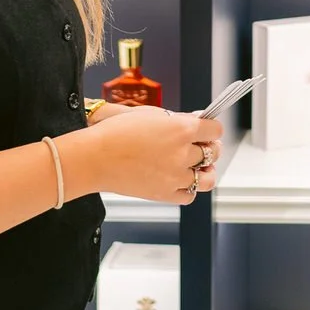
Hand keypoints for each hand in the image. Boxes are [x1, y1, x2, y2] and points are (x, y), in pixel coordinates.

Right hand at [79, 106, 223, 203]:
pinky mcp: (165, 194)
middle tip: (201, 145)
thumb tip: (196, 121)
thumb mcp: (150, 114)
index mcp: (182, 129)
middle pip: (213, 152)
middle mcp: (183, 153)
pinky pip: (189, 195)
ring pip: (207, 178)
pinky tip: (180, 180)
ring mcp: (175, 176)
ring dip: (206, 171)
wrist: (94, 157)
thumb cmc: (116, 132)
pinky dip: (188, 188)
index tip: (207, 129)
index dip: (212, 128)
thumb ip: (177, 119)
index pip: (215, 130)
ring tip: (197, 167)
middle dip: (209, 147)